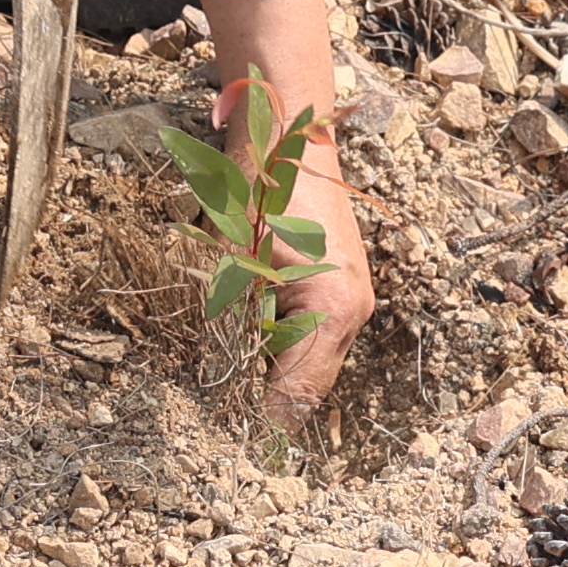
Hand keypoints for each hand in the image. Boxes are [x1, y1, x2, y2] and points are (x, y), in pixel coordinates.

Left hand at [200, 0, 375, 412]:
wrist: (287, 130)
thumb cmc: (258, 189)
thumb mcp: (234, 264)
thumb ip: (234, 331)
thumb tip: (224, 392)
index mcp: (333, 310)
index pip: (297, 394)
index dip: (258, 419)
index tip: (224, 436)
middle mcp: (352, 311)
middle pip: (306, 384)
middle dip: (261, 395)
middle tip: (215, 407)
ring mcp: (350, 298)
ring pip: (306, 361)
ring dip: (268, 367)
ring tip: (226, 368)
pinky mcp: (339, 286)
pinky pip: (308, 335)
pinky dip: (277, 341)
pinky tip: (245, 329)